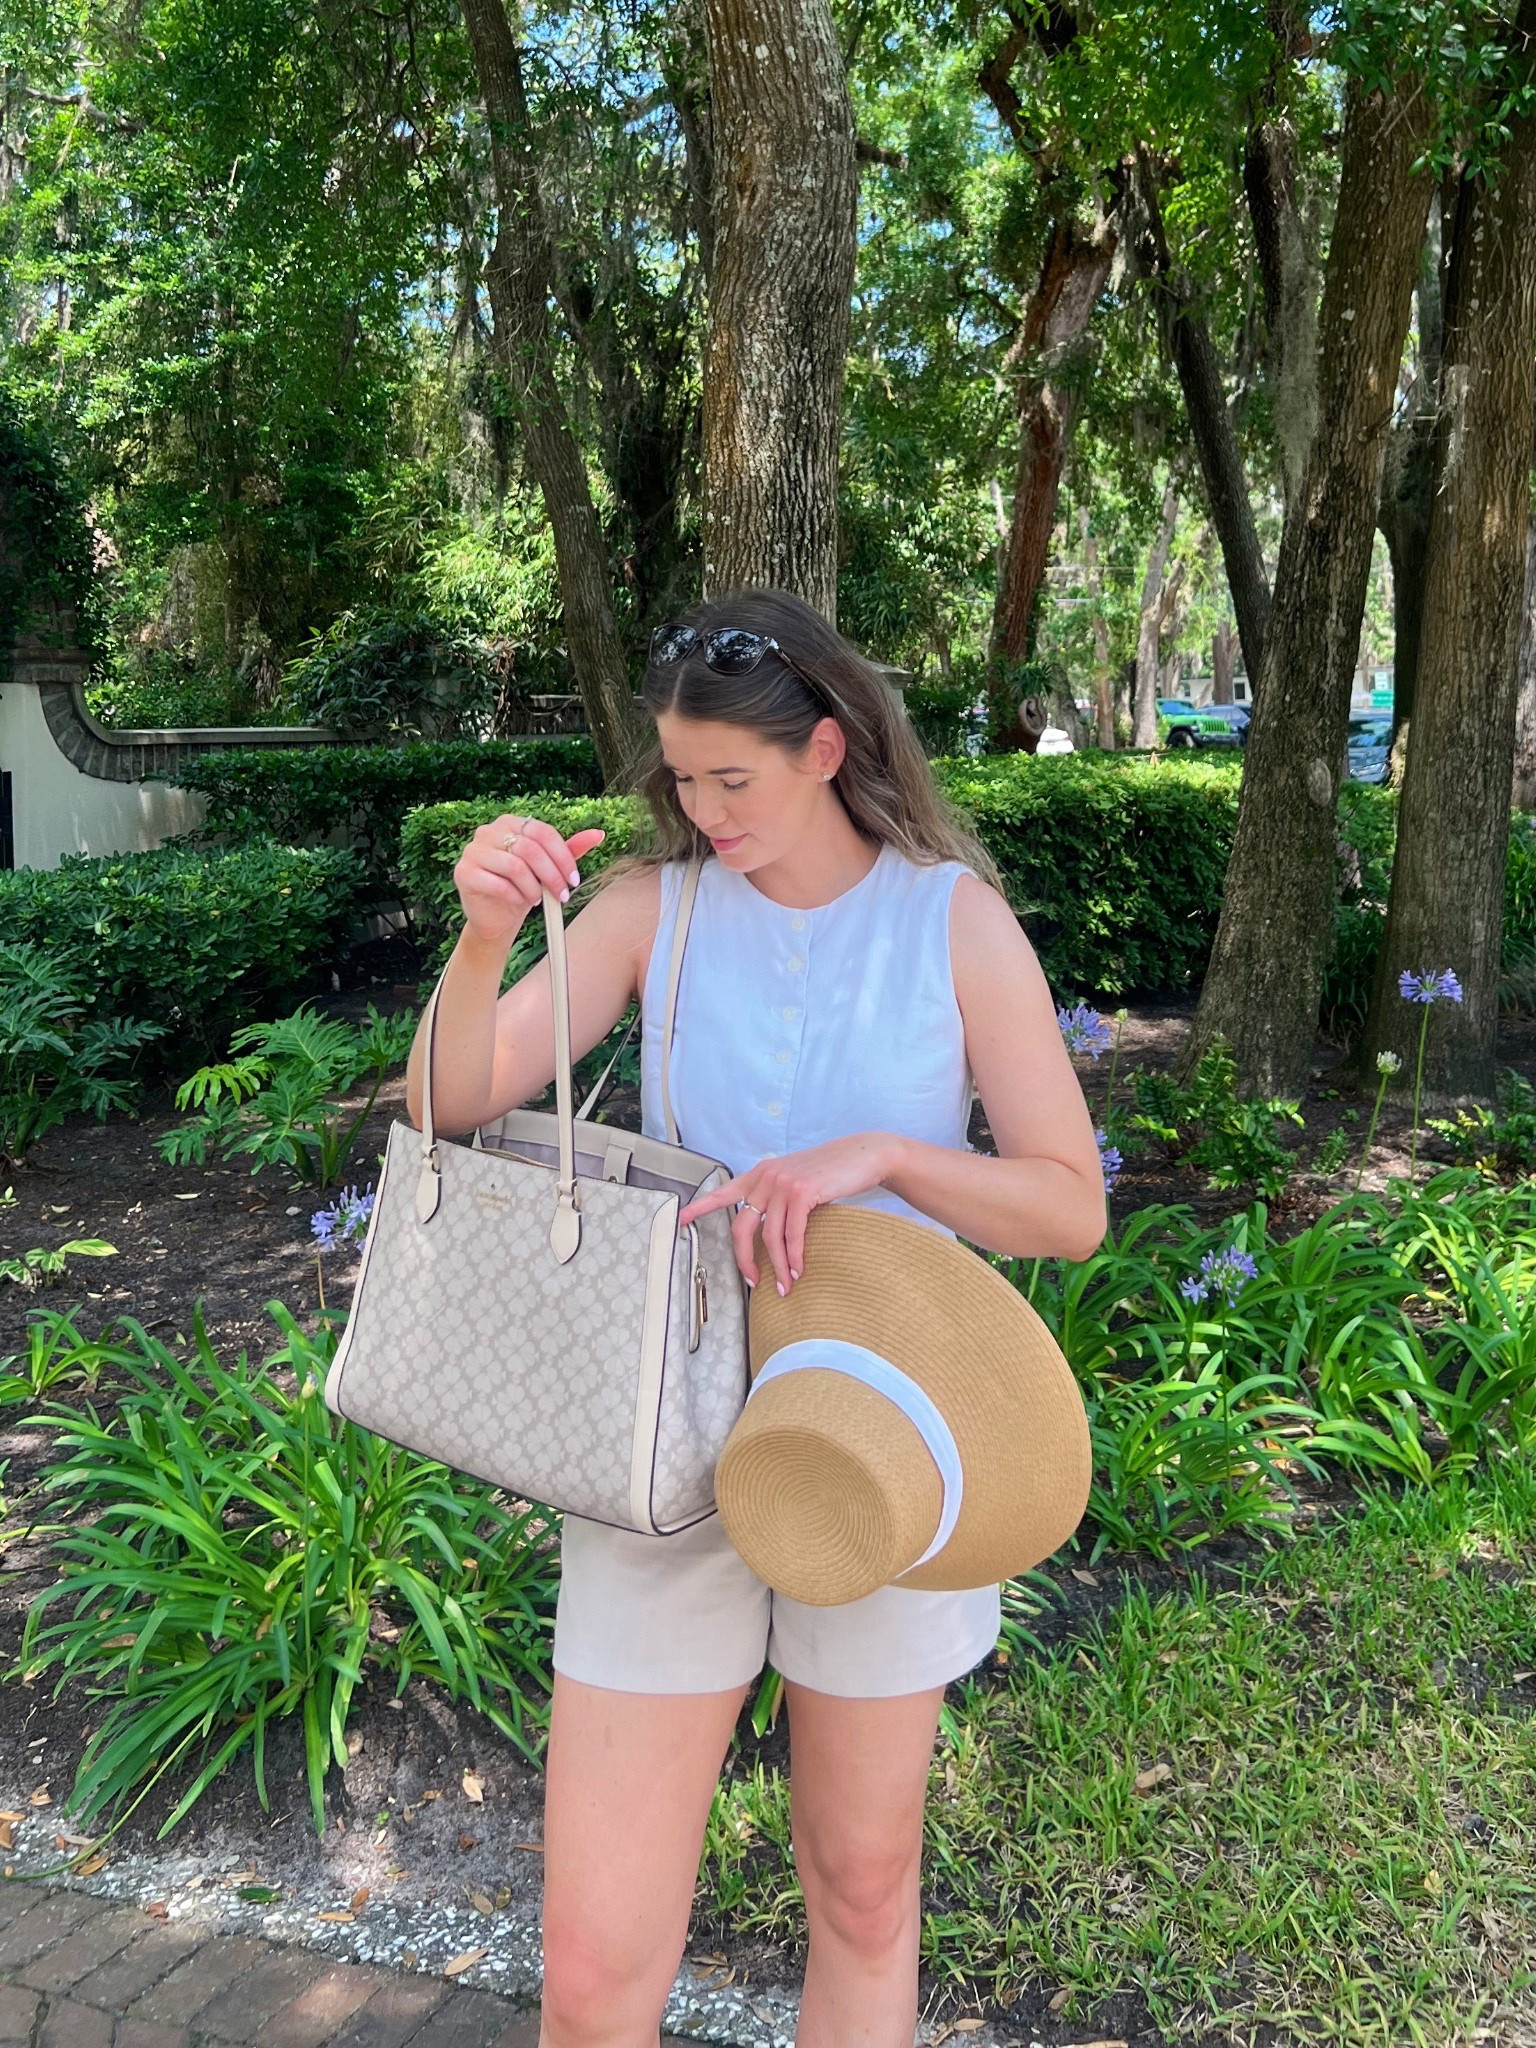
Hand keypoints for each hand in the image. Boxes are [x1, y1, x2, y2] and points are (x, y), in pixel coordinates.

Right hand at [453, 816, 606, 950]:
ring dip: (533, 887)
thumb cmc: (522, 887)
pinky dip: (515, 896)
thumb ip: (569, 850)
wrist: (495, 917)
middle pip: (530, 848)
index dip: (562, 856)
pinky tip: (519, 902)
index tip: (574, 879)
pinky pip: (497, 883)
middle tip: (562, 895)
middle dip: (552, 875)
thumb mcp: (548, 868)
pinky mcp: (463, 873)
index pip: (542, 832)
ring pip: (515, 866)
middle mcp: (488, 831)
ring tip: (538, 899)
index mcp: (511, 823)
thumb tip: (598, 834)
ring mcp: (473, 851)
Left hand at [678, 1134, 899, 1295]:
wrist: (862, 1155)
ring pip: (769, 1237)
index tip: (680, 1220)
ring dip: (778, 1267)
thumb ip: (776, 1196)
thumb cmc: (830, 1172)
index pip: (722, 1192)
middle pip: (741, 1227)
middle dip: (745, 1260)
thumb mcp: (795, 1179)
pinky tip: (798, 1271)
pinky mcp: (801, 1193)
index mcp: (759, 1174)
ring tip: (784, 1286)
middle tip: (753, 1282)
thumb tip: (768, 1232)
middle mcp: (765, 1177)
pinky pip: (791, 1235)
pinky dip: (794, 1257)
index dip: (700, 1207)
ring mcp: (782, 1184)